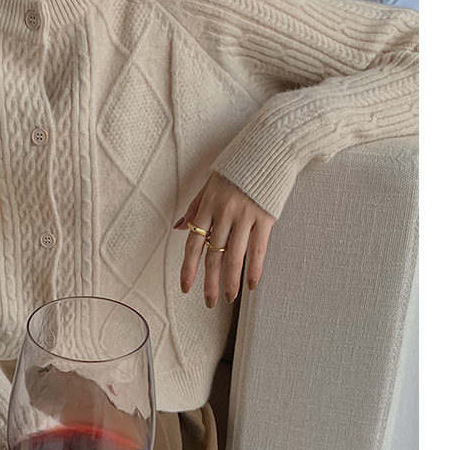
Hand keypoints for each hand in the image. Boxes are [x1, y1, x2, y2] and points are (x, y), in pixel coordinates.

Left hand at [175, 172, 275, 305]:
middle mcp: (224, 213)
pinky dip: (254, 269)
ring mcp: (245, 216)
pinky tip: (251, 284)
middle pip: (213, 255)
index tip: (186, 287)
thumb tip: (179, 228)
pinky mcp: (266, 217)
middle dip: (210, 282)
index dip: (189, 268)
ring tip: (229, 298)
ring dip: (231, 281)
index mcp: (208, 205)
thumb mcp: (210, 183)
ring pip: (234, 256)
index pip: (193, 243)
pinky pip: (258, 249)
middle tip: (209, 302)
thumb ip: (195, 207)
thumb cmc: (238, 165)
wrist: (270, 147)